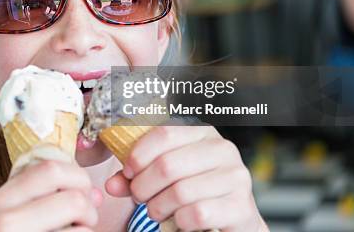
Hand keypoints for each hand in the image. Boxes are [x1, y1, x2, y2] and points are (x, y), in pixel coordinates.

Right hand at [0, 160, 101, 231]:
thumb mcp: (14, 218)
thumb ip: (48, 198)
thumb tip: (95, 194)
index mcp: (0, 200)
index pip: (50, 169)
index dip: (76, 177)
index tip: (79, 192)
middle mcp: (5, 221)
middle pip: (73, 199)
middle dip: (90, 209)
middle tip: (84, 222)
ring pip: (82, 230)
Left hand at [105, 126, 267, 231]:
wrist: (231, 220)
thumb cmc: (193, 191)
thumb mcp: (163, 176)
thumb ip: (136, 175)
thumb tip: (111, 184)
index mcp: (202, 132)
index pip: (164, 132)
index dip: (139, 154)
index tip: (128, 171)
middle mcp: (223, 149)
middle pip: (167, 164)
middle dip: (143, 186)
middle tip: (139, 197)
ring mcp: (236, 177)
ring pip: (180, 191)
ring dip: (158, 207)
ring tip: (156, 210)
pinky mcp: (242, 206)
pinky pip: (197, 213)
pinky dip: (180, 221)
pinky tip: (179, 220)